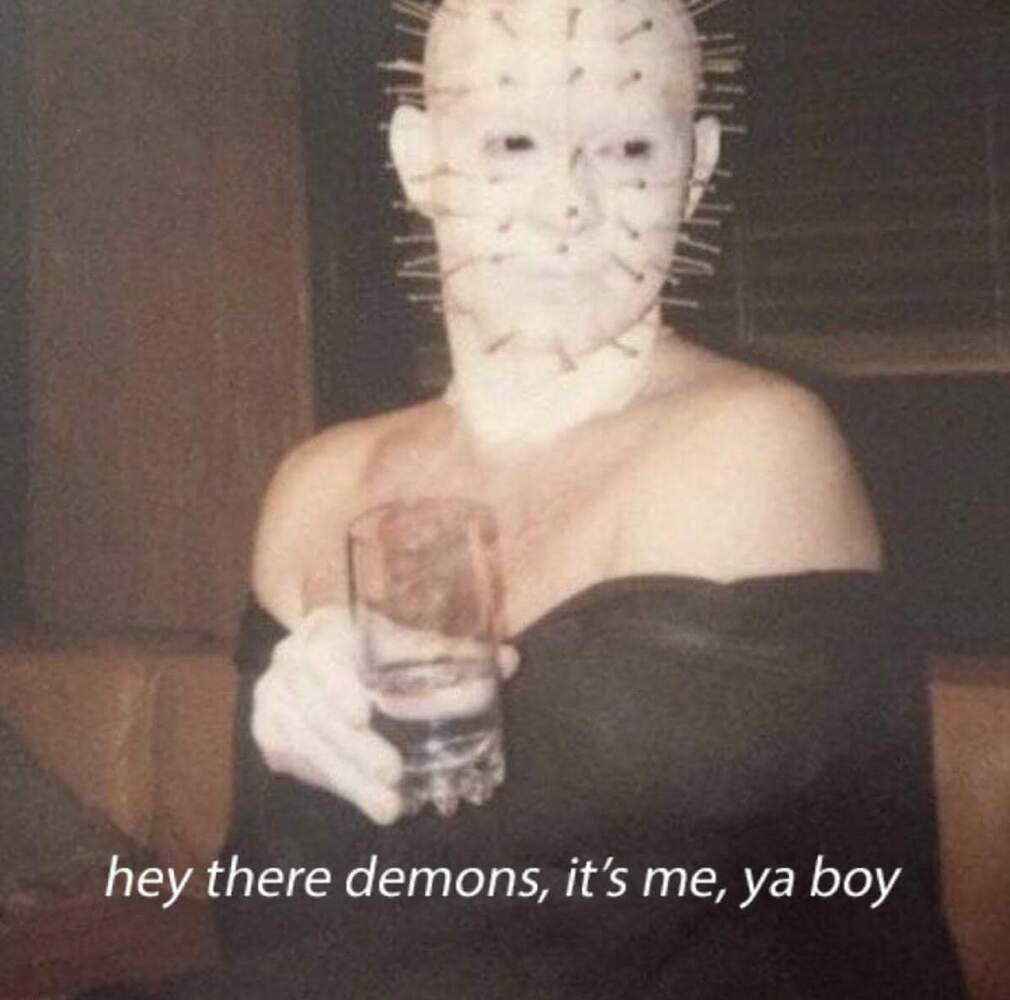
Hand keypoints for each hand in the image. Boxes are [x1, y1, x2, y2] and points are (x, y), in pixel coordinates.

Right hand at [250, 605, 518, 824]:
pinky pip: (296, 763)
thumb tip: (508, 661)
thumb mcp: (404, 642)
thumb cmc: (372, 646)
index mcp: (326, 628)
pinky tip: (367, 802)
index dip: (339, 684)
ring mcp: (273, 696)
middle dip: (357, 748)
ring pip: (308, 744)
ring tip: (391, 807)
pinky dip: (335, 784)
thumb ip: (450, 653)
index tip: (364, 713)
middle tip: (395, 773)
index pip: (328, 656)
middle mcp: (291, 659)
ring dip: (350, 779)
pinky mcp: (267, 731)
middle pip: (319, 710)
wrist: (316, 655)